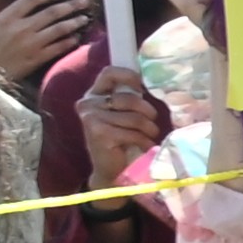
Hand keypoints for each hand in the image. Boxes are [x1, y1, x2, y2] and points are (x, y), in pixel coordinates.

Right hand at [0, 0, 90, 78]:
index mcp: (6, 18)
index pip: (31, 0)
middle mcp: (21, 29)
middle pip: (51, 13)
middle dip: (70, 6)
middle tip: (84, 2)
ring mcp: (30, 44)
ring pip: (58, 29)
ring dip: (74, 22)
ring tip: (85, 18)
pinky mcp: (36, 58)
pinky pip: (57, 47)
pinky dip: (69, 41)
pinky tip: (77, 37)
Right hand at [76, 67, 165, 181]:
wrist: (109, 170)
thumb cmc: (121, 138)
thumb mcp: (123, 113)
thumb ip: (129, 98)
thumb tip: (154, 82)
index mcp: (93, 95)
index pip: (109, 73)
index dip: (129, 75)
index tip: (142, 85)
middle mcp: (88, 104)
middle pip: (129, 98)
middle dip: (148, 112)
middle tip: (152, 122)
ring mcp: (91, 119)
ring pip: (135, 117)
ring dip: (149, 129)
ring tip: (149, 136)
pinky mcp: (99, 134)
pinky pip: (133, 133)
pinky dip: (144, 141)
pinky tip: (144, 146)